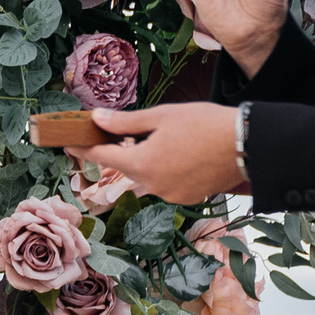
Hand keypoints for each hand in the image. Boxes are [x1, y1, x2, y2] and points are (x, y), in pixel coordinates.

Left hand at [81, 102, 243, 205]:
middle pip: (126, 167)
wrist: (248, 144)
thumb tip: (97, 119)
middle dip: (120, 151)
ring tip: (162, 138)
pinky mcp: (188, 198)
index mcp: (142, 164)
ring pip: (147, 175)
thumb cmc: (204, 124)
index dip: (82, 149)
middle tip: (119, 131)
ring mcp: (171, 195)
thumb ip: (125, 122)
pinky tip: (177, 152)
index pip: (102, 157)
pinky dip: (164, 169)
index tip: (67, 144)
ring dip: (146, 159)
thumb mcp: (161, 116)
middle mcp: (153, 186)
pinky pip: (165, 183)